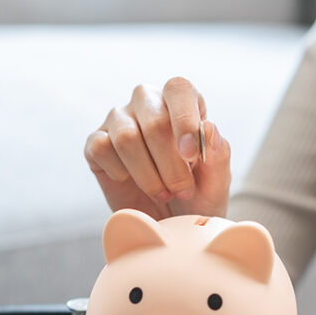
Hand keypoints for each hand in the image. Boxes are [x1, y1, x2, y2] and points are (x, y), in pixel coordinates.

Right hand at [84, 77, 230, 219]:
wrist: (167, 225)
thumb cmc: (196, 196)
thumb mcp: (216, 183)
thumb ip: (218, 154)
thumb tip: (208, 127)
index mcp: (181, 102)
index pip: (179, 89)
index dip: (185, 120)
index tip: (191, 157)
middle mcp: (148, 103)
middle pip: (154, 120)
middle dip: (171, 165)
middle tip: (183, 191)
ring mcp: (119, 120)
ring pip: (126, 137)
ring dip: (147, 175)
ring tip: (163, 193)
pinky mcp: (96, 142)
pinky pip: (101, 148)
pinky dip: (120, 173)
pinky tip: (131, 183)